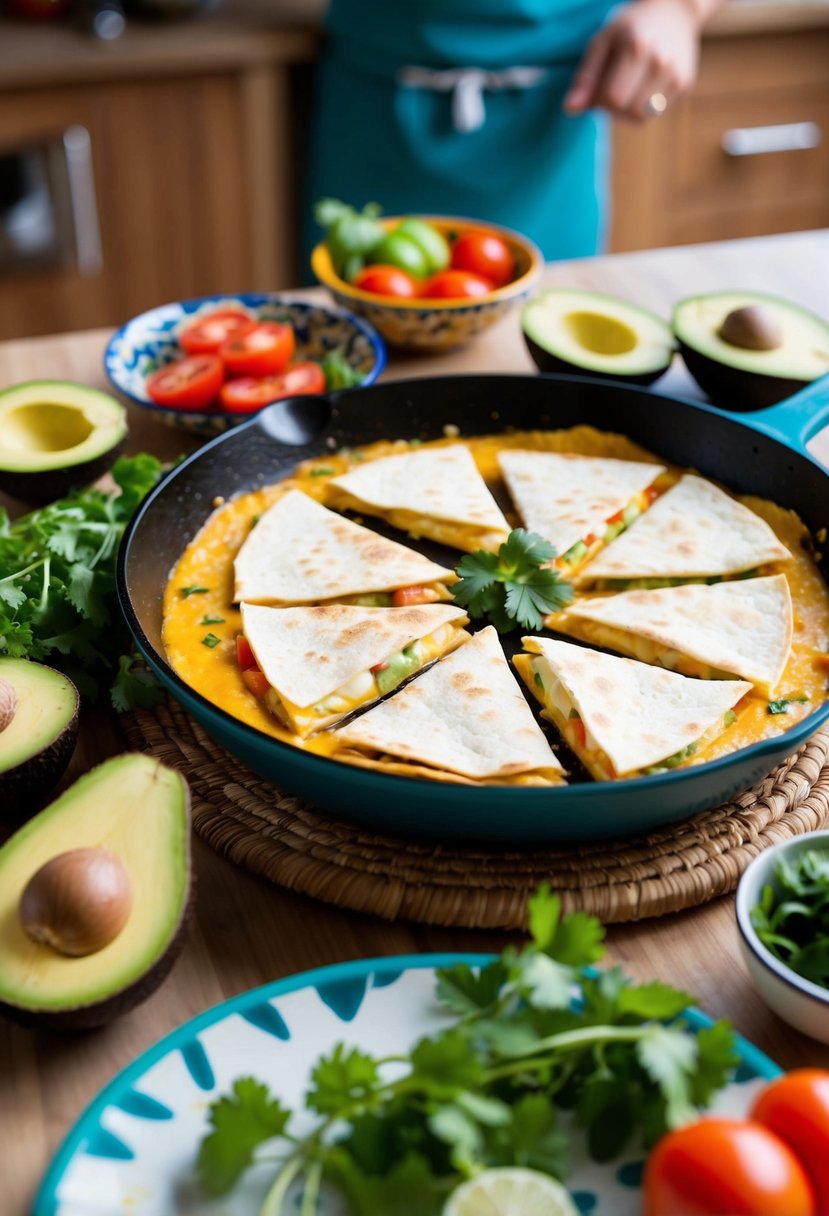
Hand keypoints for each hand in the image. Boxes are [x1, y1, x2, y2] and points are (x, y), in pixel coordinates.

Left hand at [564, 0, 706, 122]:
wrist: (673, 12)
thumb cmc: (629, 28)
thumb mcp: (602, 43)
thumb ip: (585, 77)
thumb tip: (569, 110)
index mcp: (637, 49)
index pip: (612, 99)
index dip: (600, 98)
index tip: (600, 84)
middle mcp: (661, 63)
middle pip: (627, 111)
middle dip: (613, 107)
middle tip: (613, 85)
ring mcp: (676, 75)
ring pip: (641, 117)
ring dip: (627, 110)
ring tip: (629, 85)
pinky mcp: (685, 85)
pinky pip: (656, 113)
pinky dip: (644, 106)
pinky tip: (645, 84)